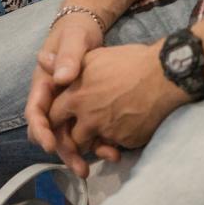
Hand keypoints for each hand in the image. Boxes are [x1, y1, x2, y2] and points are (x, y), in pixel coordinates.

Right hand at [25, 12, 106, 175]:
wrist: (90, 29)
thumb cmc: (76, 32)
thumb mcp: (73, 38)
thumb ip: (67, 55)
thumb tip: (61, 77)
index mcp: (43, 84)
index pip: (35, 112)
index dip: (41, 131)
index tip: (51, 146)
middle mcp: (52, 100)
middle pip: (52, 132)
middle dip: (65, 151)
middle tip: (81, 168)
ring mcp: (67, 106)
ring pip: (70, 135)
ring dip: (83, 152)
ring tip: (103, 162)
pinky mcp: (82, 110)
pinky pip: (86, 130)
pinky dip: (97, 141)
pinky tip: (113, 149)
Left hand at [47, 41, 184, 175]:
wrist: (162, 74)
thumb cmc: (127, 61)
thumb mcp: (93, 57)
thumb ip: (65, 63)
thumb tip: (40, 58)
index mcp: (76, 97)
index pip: (53, 116)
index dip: (55, 118)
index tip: (62, 117)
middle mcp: (88, 118)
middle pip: (70, 137)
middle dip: (72, 136)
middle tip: (80, 131)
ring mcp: (107, 132)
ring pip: (91, 145)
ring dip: (93, 142)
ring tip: (102, 130)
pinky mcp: (125, 142)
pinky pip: (114, 147)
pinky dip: (114, 142)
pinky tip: (122, 129)